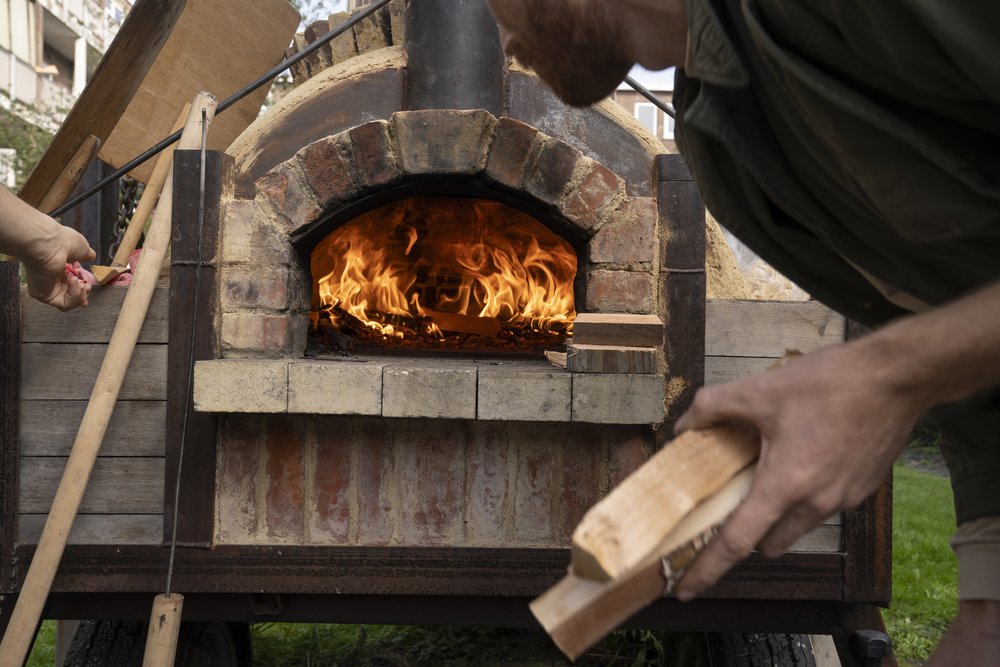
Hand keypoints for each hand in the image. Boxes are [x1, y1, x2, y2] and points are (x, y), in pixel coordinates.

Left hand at [23, 224, 95, 310]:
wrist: (50, 244)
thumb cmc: (63, 242)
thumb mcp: (82, 248)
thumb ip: (86, 255)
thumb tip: (90, 256)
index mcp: (57, 269)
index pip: (68, 285)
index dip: (81, 290)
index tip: (88, 288)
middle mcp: (50, 280)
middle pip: (69, 297)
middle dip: (83, 295)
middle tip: (87, 287)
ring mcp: (46, 288)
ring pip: (68, 303)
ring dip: (80, 295)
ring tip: (82, 284)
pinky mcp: (44, 295)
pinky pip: (64, 303)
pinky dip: (73, 294)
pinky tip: (73, 281)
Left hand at [671, 339, 922, 599]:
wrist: (897, 377)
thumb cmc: (830, 383)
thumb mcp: (759, 389)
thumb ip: (712, 407)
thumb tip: (684, 424)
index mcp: (785, 485)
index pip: (737, 542)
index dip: (707, 568)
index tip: (685, 589)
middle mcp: (816, 503)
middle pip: (768, 543)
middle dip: (747, 535)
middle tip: (728, 507)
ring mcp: (844, 500)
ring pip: (797, 526)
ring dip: (777, 513)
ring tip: (767, 472)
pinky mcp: (862, 490)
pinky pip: (822, 507)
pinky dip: (804, 496)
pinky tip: (801, 459)